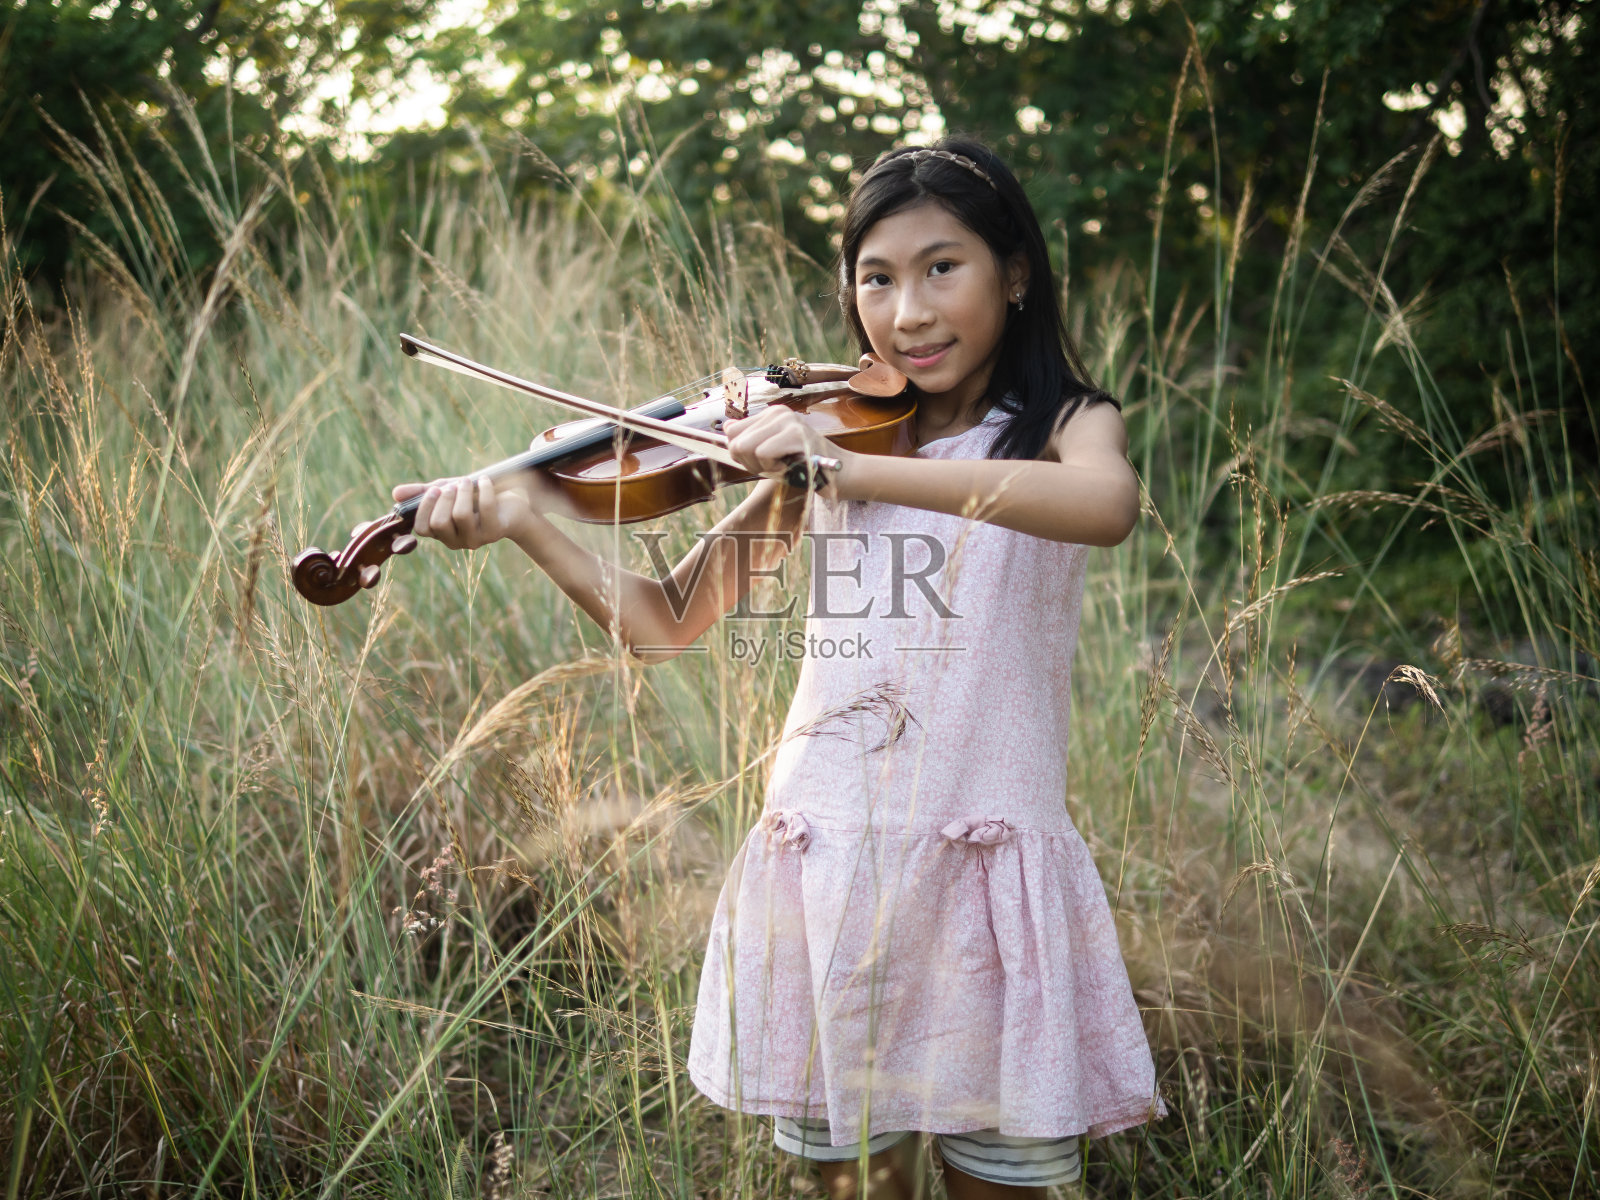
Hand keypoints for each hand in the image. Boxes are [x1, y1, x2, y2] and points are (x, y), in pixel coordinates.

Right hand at [392, 472, 554, 549]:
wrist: (512, 505)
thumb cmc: (475, 498)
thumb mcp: (447, 492)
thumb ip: (423, 492)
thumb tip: (395, 493)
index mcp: (442, 533)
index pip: (422, 529)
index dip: (424, 508)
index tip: (434, 489)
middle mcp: (456, 541)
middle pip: (439, 523)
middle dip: (445, 498)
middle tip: (454, 484)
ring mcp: (476, 539)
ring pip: (460, 516)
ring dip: (463, 492)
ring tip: (468, 481)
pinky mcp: (495, 532)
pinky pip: (484, 508)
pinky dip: (483, 489)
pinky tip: (485, 481)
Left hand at [724, 407, 854, 498]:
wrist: (842, 475)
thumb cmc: (807, 467)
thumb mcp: (773, 453)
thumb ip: (751, 441)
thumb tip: (726, 428)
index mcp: (772, 414)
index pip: (732, 433)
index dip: (741, 455)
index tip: (764, 462)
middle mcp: (779, 412)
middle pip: (734, 442)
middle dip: (749, 463)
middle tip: (775, 467)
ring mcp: (787, 421)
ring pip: (744, 447)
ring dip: (761, 467)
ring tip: (784, 466)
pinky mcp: (795, 433)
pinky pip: (762, 453)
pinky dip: (772, 468)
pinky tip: (790, 468)